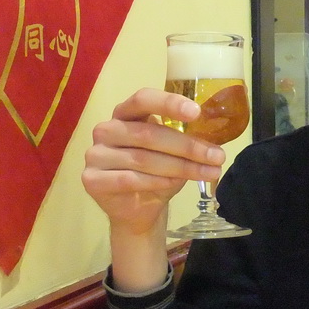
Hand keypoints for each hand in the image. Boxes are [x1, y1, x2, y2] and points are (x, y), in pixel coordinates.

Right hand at [82, 87, 225, 233]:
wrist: (137, 209)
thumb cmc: (157, 173)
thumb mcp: (174, 153)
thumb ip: (186, 141)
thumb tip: (215, 142)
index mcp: (126, 114)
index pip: (143, 99)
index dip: (169, 103)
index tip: (196, 113)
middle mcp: (107, 130)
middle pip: (148, 134)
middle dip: (187, 146)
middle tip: (217, 156)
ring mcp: (96, 154)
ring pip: (142, 158)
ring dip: (180, 167)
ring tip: (208, 173)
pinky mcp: (92, 179)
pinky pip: (129, 179)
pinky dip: (155, 182)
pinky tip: (173, 184)